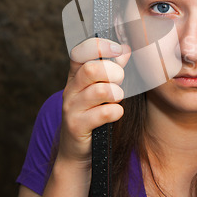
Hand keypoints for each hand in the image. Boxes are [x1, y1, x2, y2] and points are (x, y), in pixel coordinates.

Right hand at [59, 38, 130, 165]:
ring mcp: (71, 108)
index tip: (117, 49)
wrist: (77, 151)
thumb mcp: (100, 88)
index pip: (80, 52)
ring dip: (116, 93)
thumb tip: (125, 49)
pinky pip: (103, 113)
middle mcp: (71, 89)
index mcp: (75, 76)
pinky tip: (116, 113)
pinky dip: (116, 112)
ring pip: (100, 91)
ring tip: (117, 98)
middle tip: (120, 81)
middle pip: (92, 69)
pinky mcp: (77, 125)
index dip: (99, 46)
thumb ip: (112, 68)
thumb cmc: (93, 115)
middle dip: (114, 73)